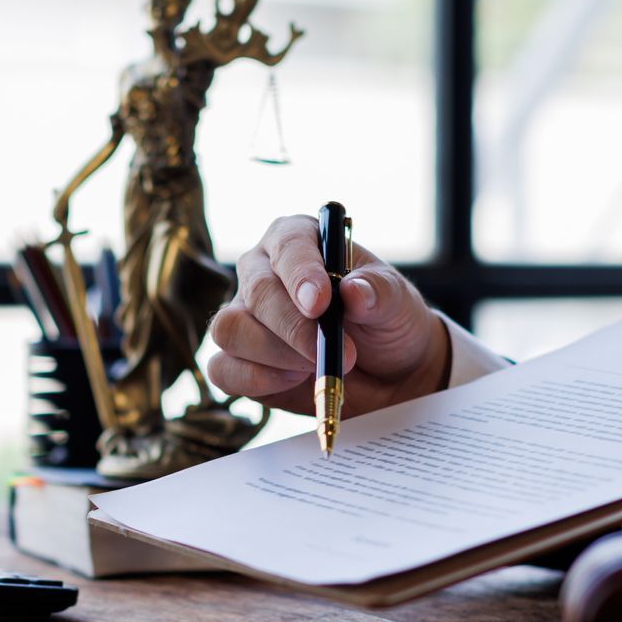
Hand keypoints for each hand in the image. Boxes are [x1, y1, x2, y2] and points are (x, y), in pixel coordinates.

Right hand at [207, 214, 449, 415]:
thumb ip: (379, 292)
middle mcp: (263, 272)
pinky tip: (293, 380)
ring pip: (231, 330)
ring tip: (318, 366)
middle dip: (295, 328)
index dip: (301, 273)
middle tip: (340, 353)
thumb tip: (354, 292)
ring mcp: (245, 317)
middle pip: (256, 292)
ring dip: (276, 355)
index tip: (320, 303)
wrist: (391, 374)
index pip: (288, 246)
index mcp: (298, 241)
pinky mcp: (238, 361)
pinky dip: (256, 381)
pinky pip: (223, 369)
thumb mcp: (398, 302)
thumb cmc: (389, 323)